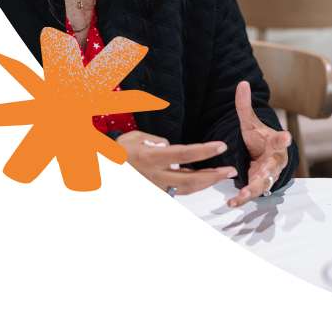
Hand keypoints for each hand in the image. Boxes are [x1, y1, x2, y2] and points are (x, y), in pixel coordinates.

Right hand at [116, 130, 236, 194]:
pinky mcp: (156, 193)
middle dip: (213, 176)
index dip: (205, 151)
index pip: (183, 154)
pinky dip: (191, 188)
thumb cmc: (117, 152)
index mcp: (150, 158)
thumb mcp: (135, 138)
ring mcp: (154, 188)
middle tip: (231, 171)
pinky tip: (203, 181)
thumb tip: (172, 148)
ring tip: (222, 175)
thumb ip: (158, 141)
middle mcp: (154, 176)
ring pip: (185, 190)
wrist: (99, 169)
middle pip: (190, 179)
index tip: (221, 146)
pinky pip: (176, 193)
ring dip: (206, 183)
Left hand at [227, 81, 292, 207]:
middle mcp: (275, 160)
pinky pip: (253, 193)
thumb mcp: (250, 123)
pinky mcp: (259, 185)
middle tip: (265, 172)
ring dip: (255, 187)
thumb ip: (245, 106)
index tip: (286, 137)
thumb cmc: (260, 140)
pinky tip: (233, 202)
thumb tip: (242, 83)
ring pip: (265, 183)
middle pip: (275, 165)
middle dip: (270, 169)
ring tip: (244, 192)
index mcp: (276, 142)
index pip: (281, 140)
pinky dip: (244, 198)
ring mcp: (269, 175)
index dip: (284, 139)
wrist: (263, 158)